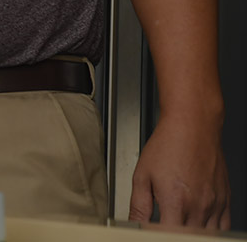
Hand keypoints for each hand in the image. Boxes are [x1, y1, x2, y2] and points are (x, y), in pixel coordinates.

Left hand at [129, 112, 230, 228]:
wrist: (192, 127)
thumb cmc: (167, 145)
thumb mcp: (142, 175)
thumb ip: (139, 205)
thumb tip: (134, 224)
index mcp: (175, 202)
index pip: (167, 236)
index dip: (157, 236)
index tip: (151, 232)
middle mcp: (198, 206)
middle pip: (187, 237)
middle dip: (174, 234)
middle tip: (164, 226)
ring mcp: (214, 204)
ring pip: (206, 235)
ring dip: (192, 234)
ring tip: (179, 223)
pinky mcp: (224, 199)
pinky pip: (223, 226)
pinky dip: (211, 231)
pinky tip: (198, 224)